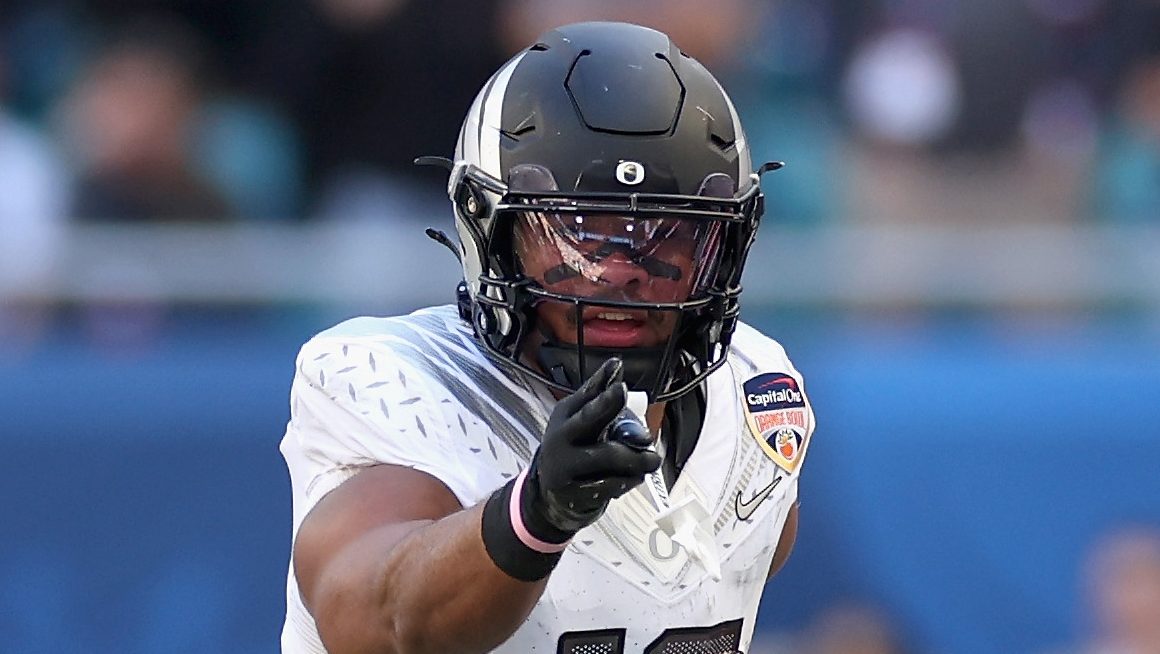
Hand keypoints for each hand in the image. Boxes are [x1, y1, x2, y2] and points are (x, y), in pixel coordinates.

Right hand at [524, 358, 661, 536]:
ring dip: (636, 458)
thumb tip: (617, 371)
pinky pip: (611, 484)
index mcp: (566, 415)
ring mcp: (565, 465)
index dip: (602, 380)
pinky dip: (630, 479)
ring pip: (608, 455)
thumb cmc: (574, 449)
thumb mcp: (579, 422)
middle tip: (625, 395)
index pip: (586, 393)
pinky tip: (636, 476)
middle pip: (588, 417)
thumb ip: (601, 401)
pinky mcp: (574, 493)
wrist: (551, 493)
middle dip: (608, 404)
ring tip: (652, 460)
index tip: (616, 367)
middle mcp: (561, 437)